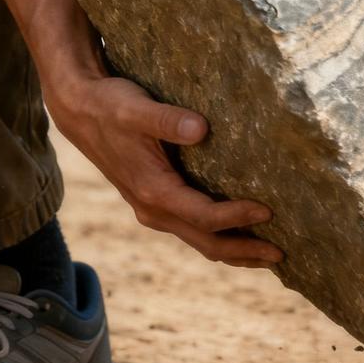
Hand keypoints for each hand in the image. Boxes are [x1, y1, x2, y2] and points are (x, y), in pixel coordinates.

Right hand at [48, 74, 282, 267]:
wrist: (81, 111)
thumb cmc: (111, 106)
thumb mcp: (138, 108)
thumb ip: (169, 119)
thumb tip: (201, 129)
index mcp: (154, 192)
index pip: (205, 216)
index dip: (238, 217)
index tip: (269, 210)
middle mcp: (154, 209)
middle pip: (207, 243)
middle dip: (245, 251)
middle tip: (282, 254)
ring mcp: (154, 210)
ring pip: (201, 241)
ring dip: (235, 250)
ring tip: (269, 255)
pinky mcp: (157, 202)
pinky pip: (193, 229)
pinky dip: (220, 237)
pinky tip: (241, 233)